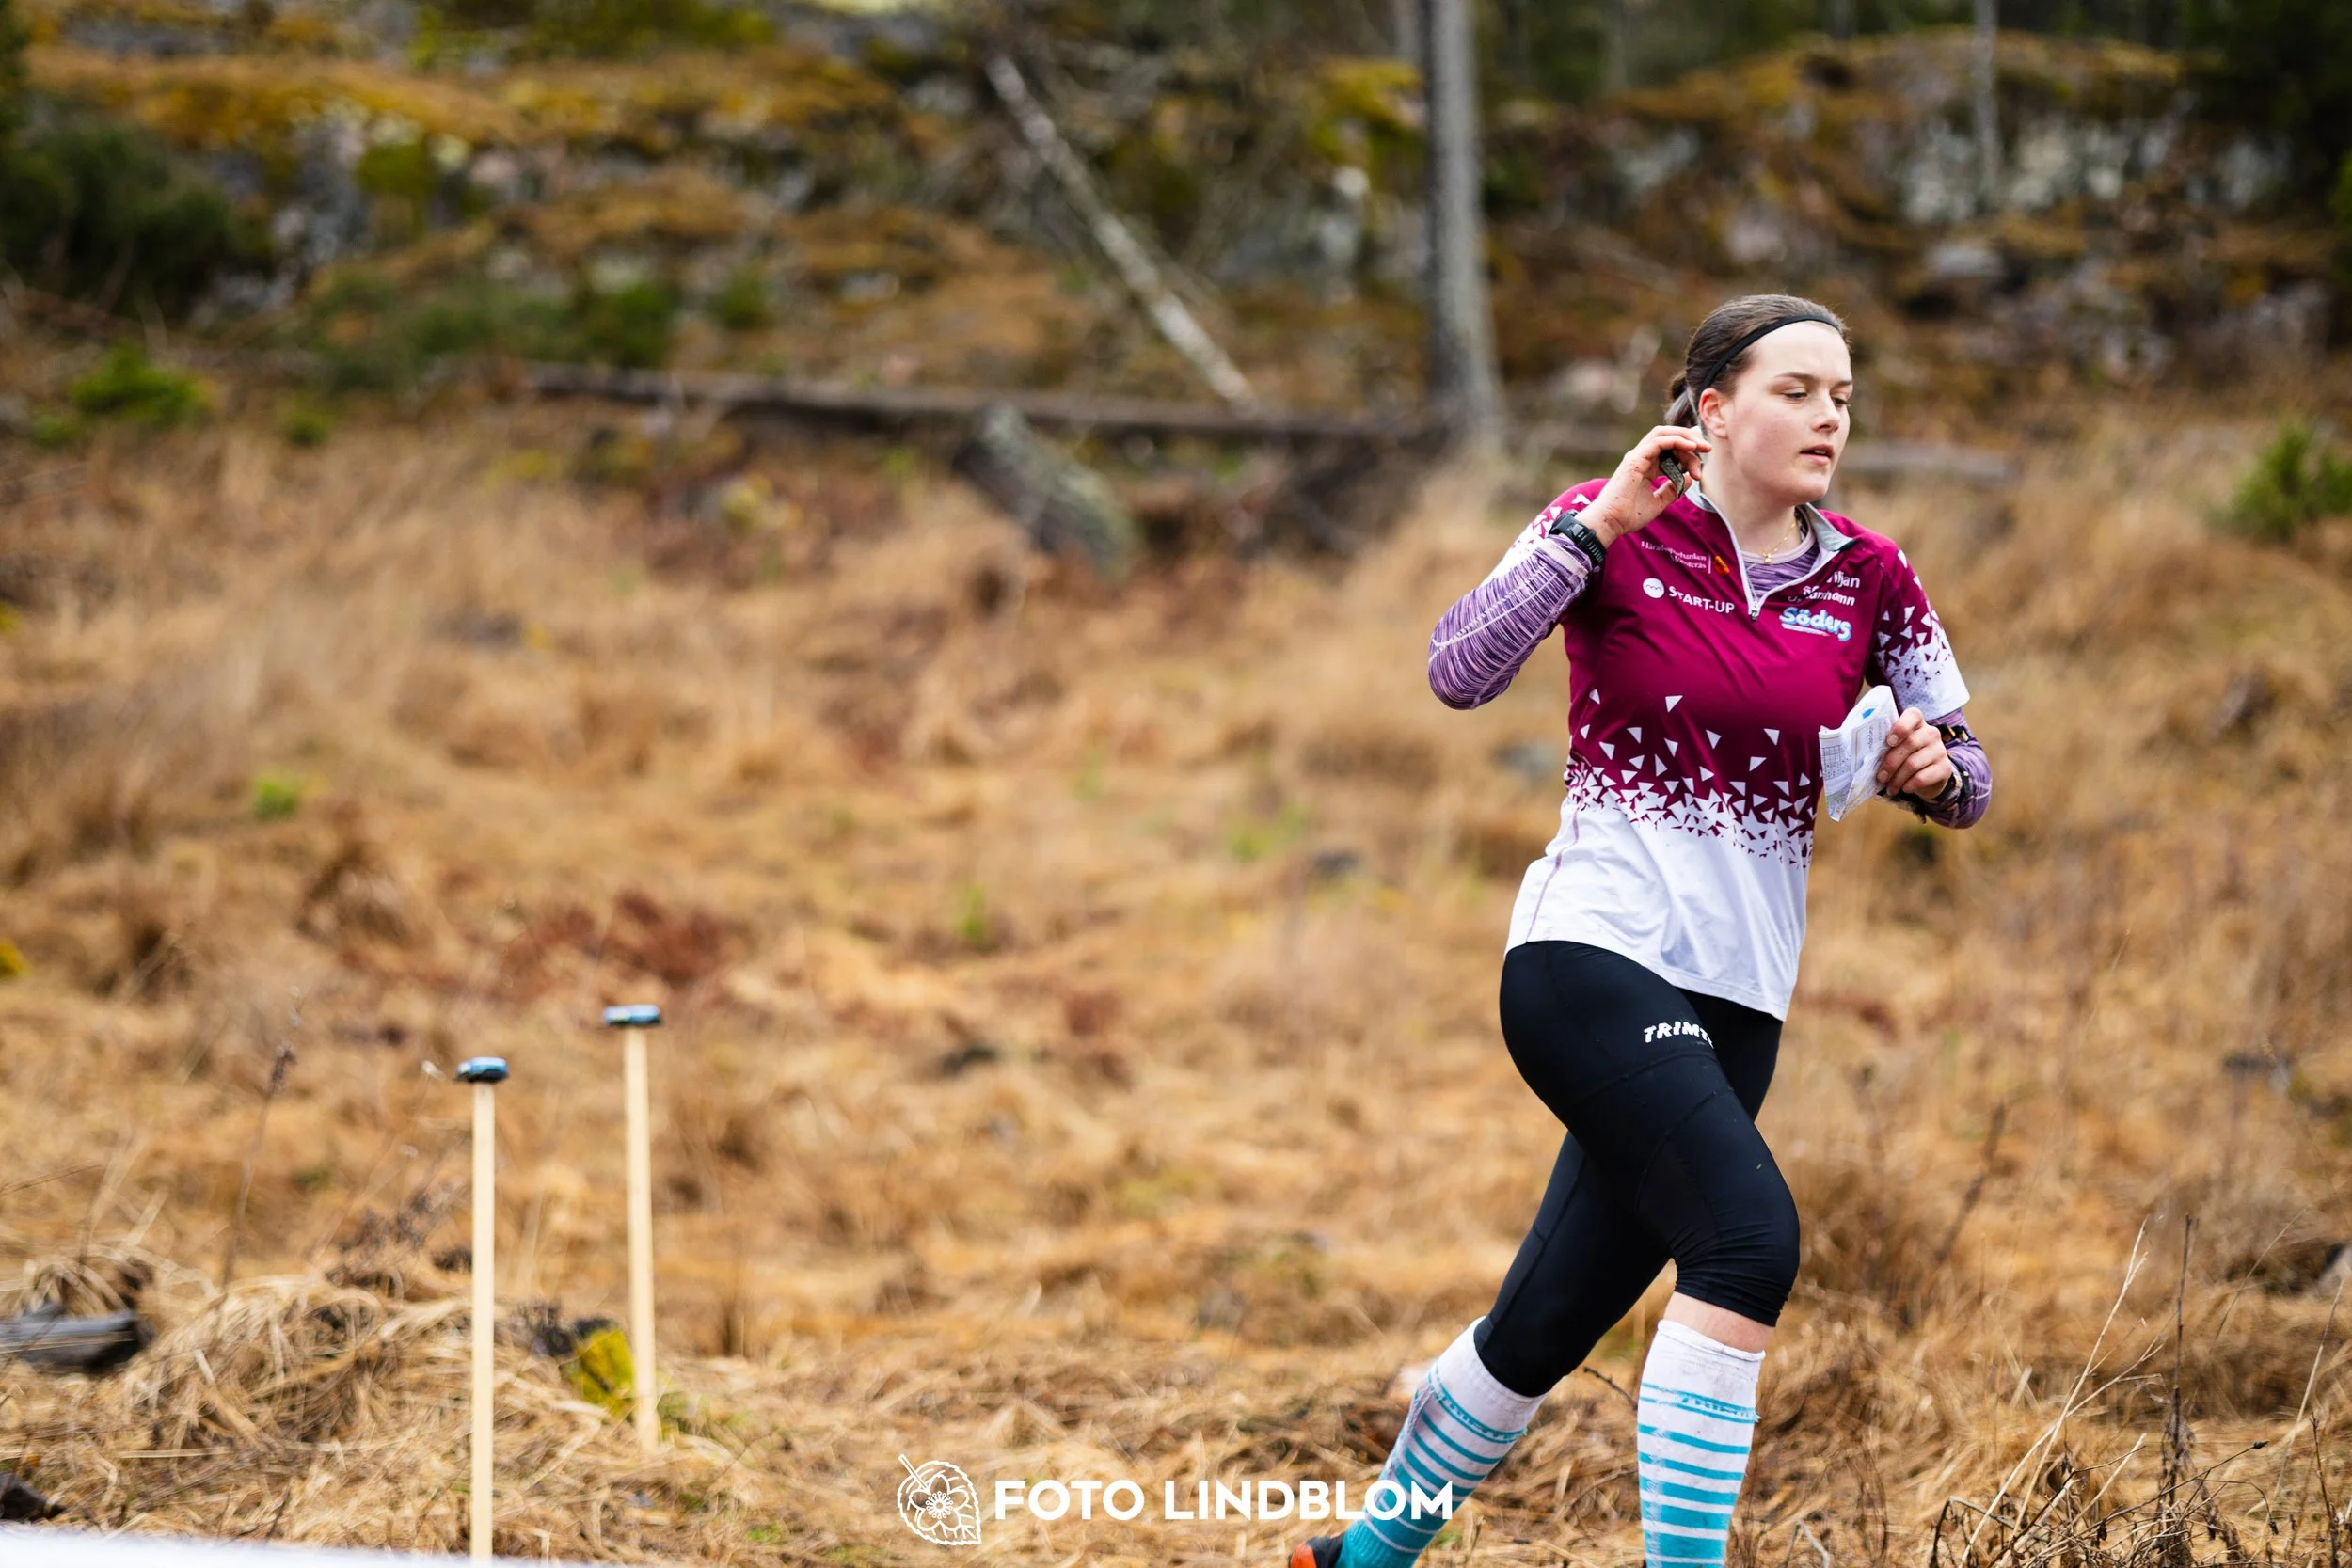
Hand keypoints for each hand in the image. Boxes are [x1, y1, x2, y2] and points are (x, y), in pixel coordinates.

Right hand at [1583, 425, 1711, 544]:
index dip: (1688, 453)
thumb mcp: (1658, 503)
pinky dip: (1676, 440)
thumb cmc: (1628, 516)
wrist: (1609, 523)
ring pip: (1664, 434)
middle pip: (1670, 439)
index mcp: (1645, 466)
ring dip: (1685, 437)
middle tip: (1707, 451)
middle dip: (1691, 442)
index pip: (1670, 449)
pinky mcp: (1635, 459)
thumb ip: (1673, 490)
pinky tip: (1691, 447)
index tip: (1700, 469)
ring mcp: (1637, 457)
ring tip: (1702, 446)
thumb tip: (1690, 478)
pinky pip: (1658, 441)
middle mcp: (1641, 458)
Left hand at [1876, 707, 1951, 799]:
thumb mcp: (1896, 748)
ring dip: (1897, 778)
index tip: (1888, 741)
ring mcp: (1940, 750)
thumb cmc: (1905, 757)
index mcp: (1917, 723)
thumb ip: (1885, 746)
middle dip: (1890, 763)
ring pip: (1913, 764)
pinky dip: (1910, 785)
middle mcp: (1931, 733)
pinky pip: (1923, 777)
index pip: (1913, 715)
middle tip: (1880, 777)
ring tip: (1889, 787)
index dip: (1900, 727)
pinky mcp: (1945, 768)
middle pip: (1909, 744)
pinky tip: (1904, 789)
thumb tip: (1862, 757)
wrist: (1930, 776)